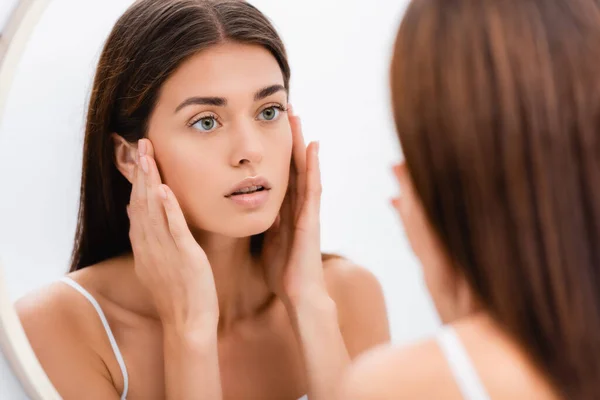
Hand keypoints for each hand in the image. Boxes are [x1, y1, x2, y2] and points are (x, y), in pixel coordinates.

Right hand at [127, 139, 218, 329]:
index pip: (136, 207)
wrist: (187, 323)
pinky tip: (164, 189)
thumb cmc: (177, 294)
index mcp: (144, 246)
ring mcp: (165, 250)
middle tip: (141, 144)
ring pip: (153, 210)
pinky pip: (174, 228)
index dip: (136, 181)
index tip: (138, 158)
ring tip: (148, 155)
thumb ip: (148, 238)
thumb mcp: (157, 264)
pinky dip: (168, 208)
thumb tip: (137, 213)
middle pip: (140, 202)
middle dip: (141, 171)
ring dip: (150, 181)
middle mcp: (149, 245)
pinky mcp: (184, 256)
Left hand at [262, 106, 327, 308]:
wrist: (298, 294)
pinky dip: (314, 166)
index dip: (276, 150)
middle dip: (289, 138)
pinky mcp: (313, 218)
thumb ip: (263, 222)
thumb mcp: (266, 240)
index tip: (267, 127)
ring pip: (305, 170)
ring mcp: (308, 210)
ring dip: (301, 143)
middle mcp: (298, 206)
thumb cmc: (282, 271)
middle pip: (293, 165)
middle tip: (285, 110)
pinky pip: (313, 188)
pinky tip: (313, 146)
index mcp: (285, 210)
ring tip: (297, 117)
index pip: (280, 173)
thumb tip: (249, 206)